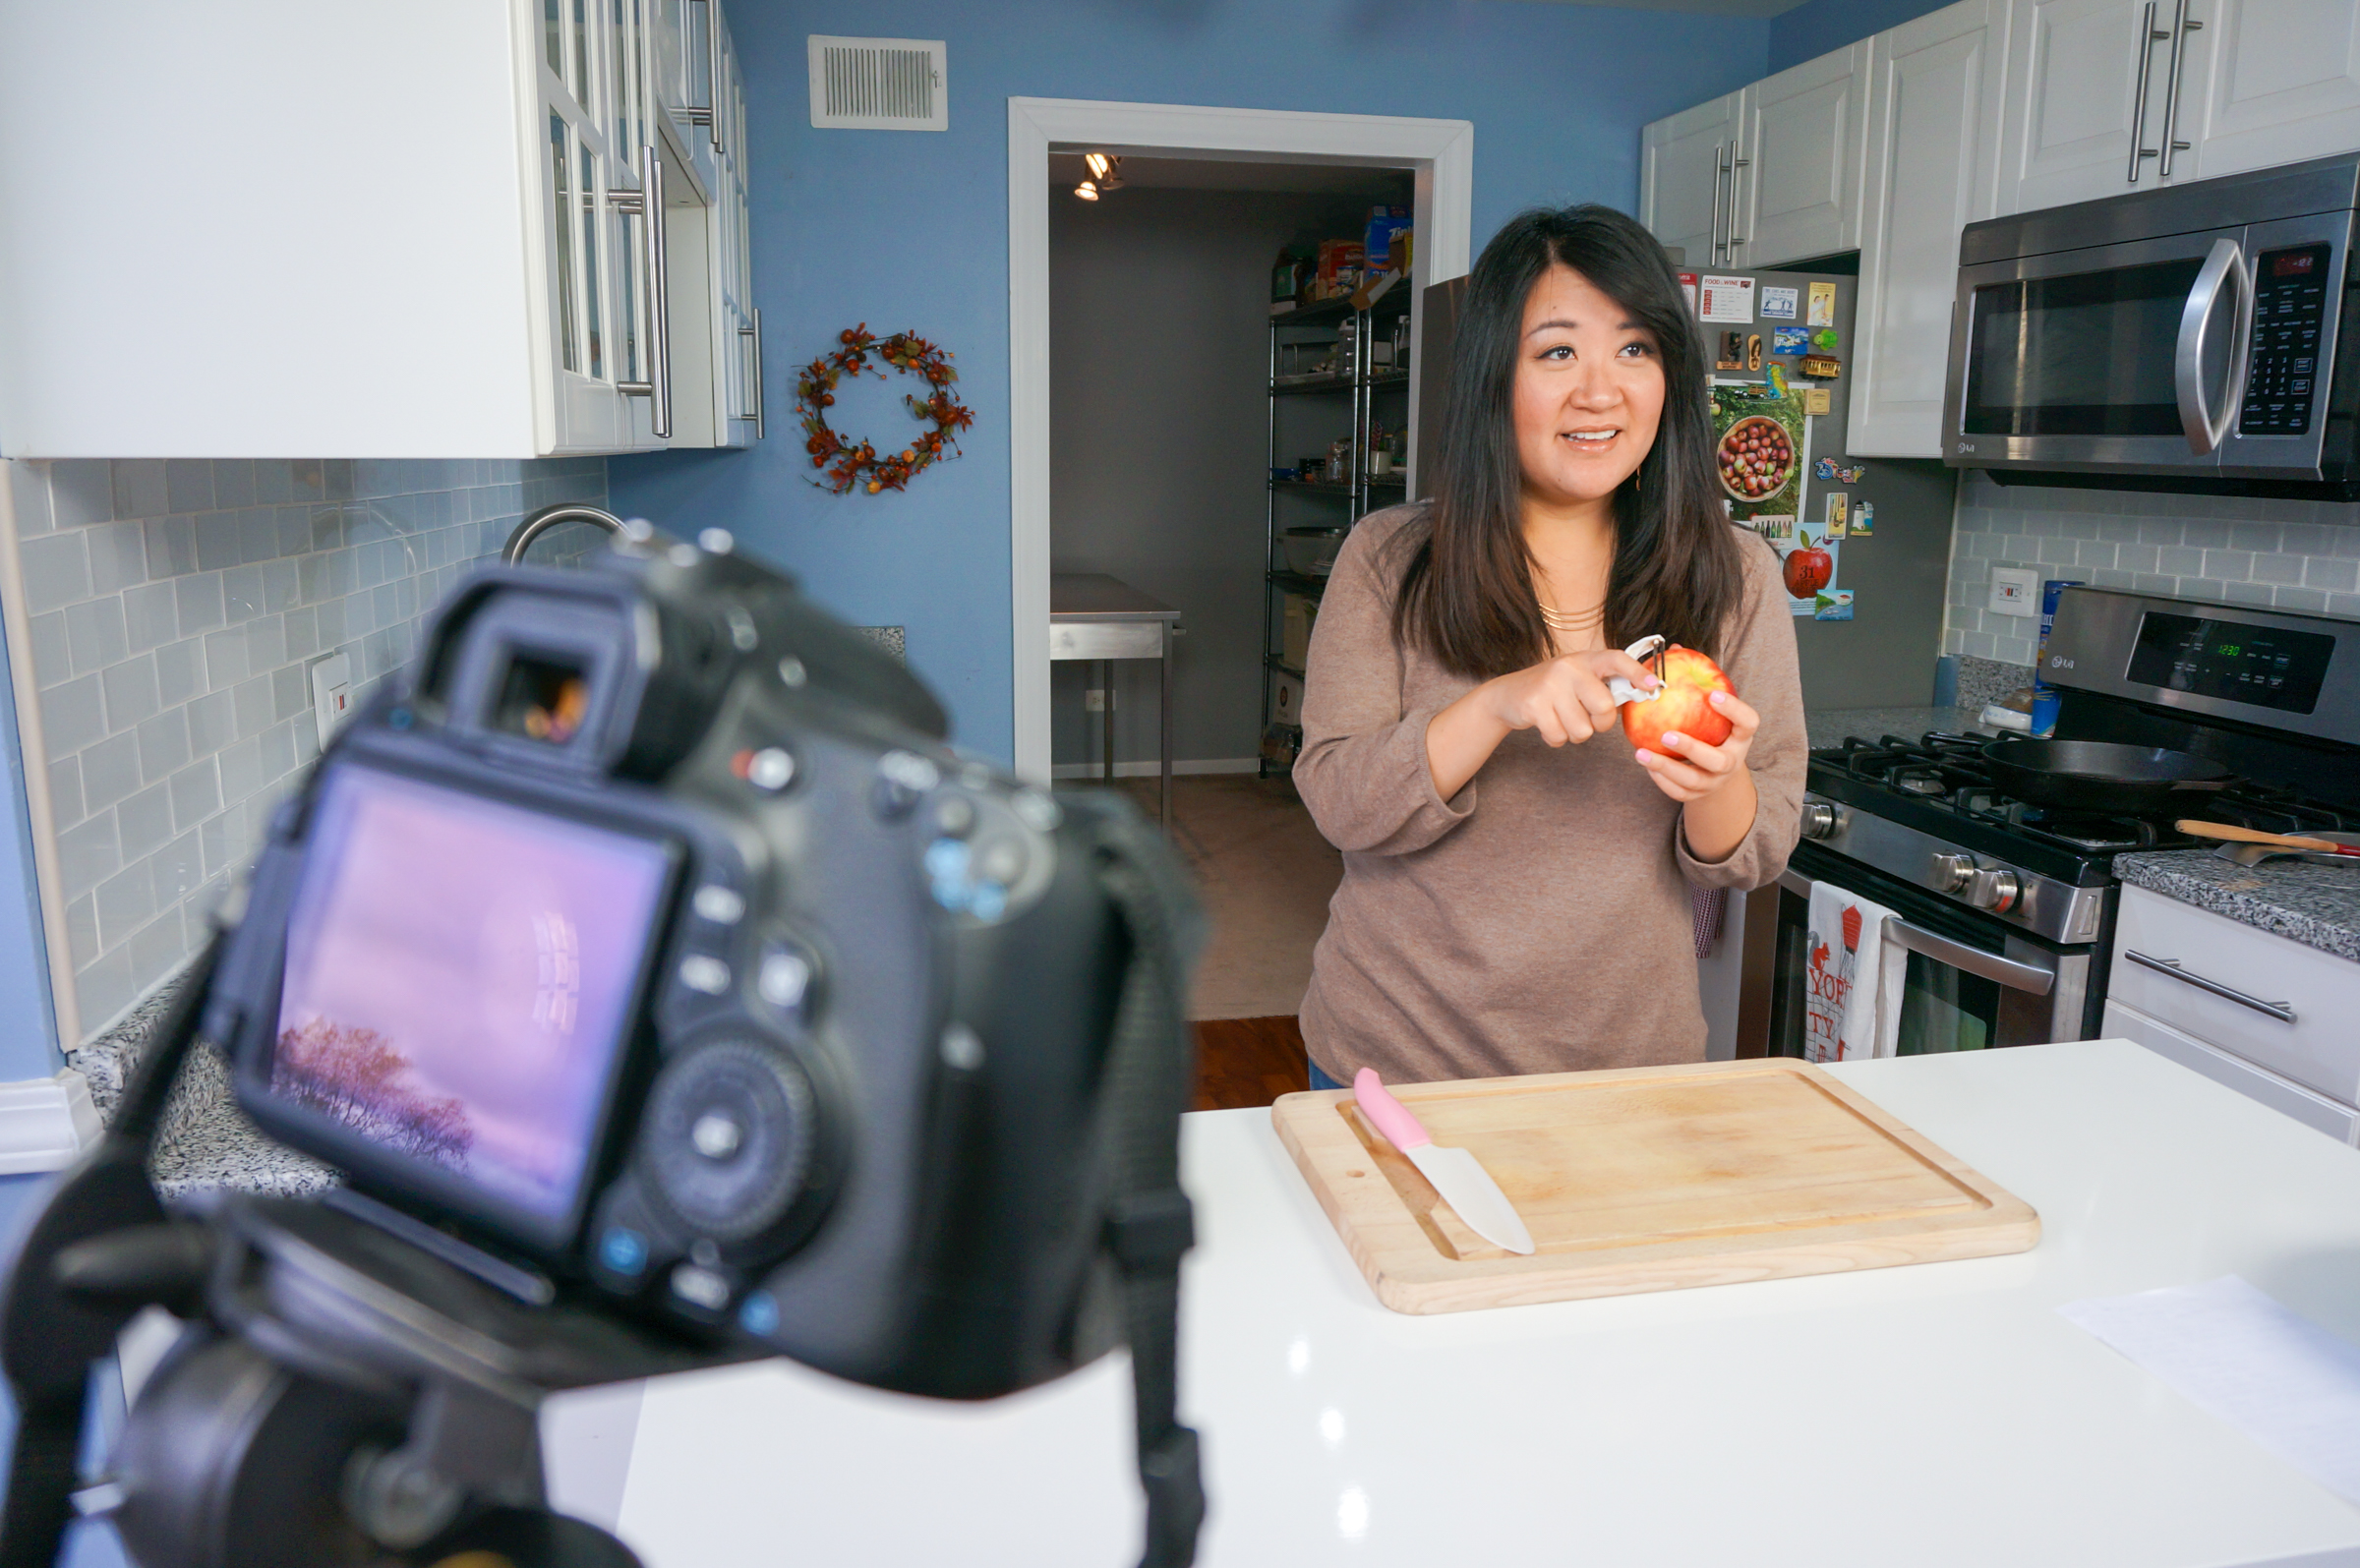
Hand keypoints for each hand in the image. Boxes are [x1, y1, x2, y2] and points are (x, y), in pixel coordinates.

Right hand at [1474, 648, 1659, 747]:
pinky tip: (1547, 724)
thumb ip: (1605, 686)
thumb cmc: (1553, 690)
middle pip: (1603, 707)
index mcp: (1585, 660)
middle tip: (1587, 719)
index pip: (1616, 660)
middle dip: (1600, 723)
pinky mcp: (1534, 705)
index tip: (1654, 687)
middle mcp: (1568, 667)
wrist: (1507, 695)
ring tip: (1562, 720)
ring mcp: (1550, 685)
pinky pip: (1560, 736)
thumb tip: (1643, 695)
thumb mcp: (1579, 679)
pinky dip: (1556, 738)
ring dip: (1575, 734)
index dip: (1637, 673)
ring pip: (1582, 729)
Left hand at [1633, 689, 1759, 801]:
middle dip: (1693, 748)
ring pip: (1694, 781)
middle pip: (1719, 761)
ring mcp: (1716, 781)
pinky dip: (1661, 780)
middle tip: (1667, 734)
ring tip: (1641, 753)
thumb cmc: (1712, 729)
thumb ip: (1698, 683)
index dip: (1735, 710)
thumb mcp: (1712, 709)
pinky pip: (1679, 793)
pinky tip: (1646, 764)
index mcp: (1741, 737)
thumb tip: (1674, 649)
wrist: (1715, 770)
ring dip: (1666, 767)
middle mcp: (1733, 761)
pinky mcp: (1698, 796)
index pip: (1749, 723)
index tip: (1713, 694)